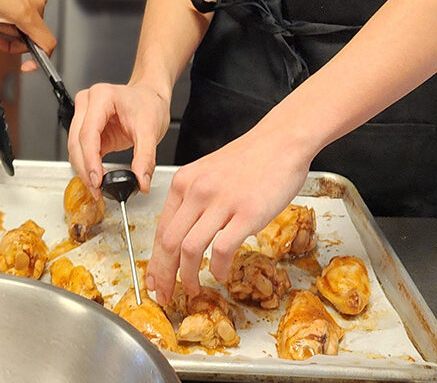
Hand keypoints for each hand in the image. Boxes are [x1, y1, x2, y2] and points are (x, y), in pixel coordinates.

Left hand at [0, 0, 50, 75]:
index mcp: (26, 13)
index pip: (47, 45)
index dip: (39, 60)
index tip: (25, 65)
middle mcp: (38, 4)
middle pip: (32, 36)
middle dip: (12, 39)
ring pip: (29, 22)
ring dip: (11, 26)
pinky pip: (28, 9)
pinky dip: (14, 13)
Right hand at [66, 81, 170, 198]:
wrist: (150, 98)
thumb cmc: (149, 104)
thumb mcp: (151, 130)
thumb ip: (145, 158)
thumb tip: (140, 181)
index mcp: (102, 97)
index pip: (88, 133)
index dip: (90, 160)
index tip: (98, 180)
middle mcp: (88, 103)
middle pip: (76, 141)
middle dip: (85, 169)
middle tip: (97, 190)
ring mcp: (84, 115)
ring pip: (74, 148)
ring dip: (84, 170)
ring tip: (98, 188)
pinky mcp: (86, 129)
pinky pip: (81, 150)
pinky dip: (87, 166)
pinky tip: (97, 179)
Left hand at [145, 126, 309, 304]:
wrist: (281, 141)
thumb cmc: (249, 159)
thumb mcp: (208, 173)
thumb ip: (193, 200)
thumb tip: (182, 235)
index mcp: (184, 182)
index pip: (161, 229)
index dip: (155, 261)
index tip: (155, 280)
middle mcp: (197, 191)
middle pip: (168, 242)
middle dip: (164, 275)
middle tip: (166, 295)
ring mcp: (222, 202)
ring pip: (190, 248)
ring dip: (188, 276)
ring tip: (194, 289)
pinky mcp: (247, 213)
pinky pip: (223, 249)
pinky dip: (219, 268)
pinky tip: (221, 275)